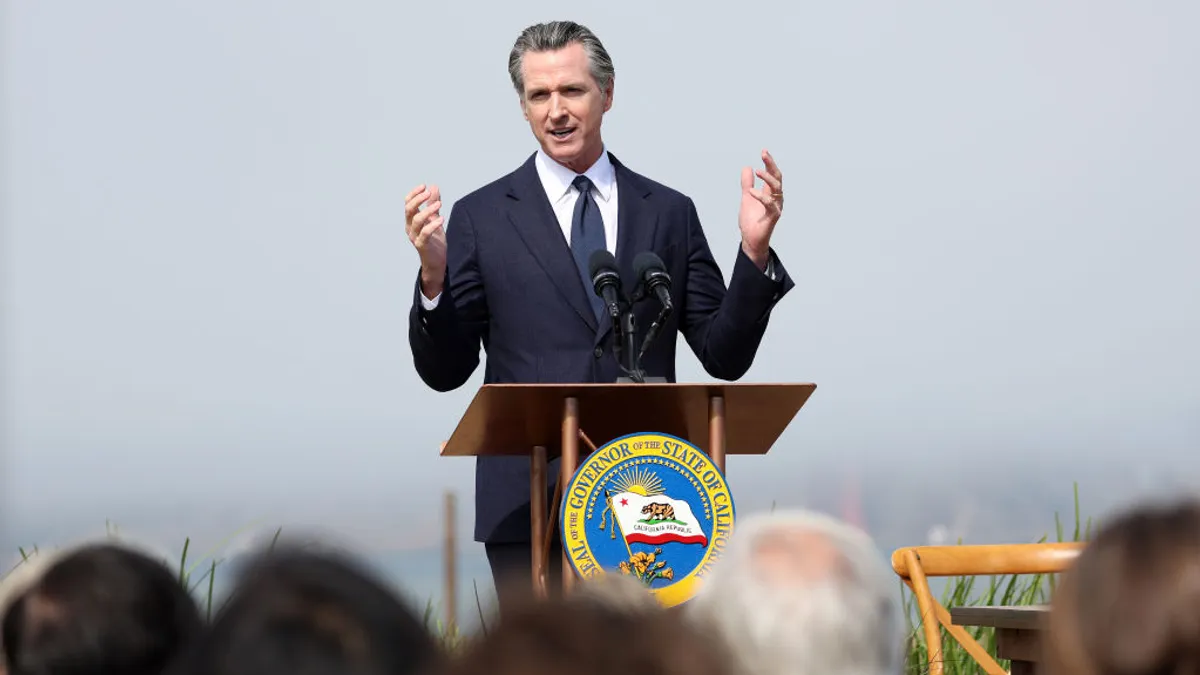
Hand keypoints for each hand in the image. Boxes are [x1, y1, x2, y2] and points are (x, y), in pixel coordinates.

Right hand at [404, 183, 446, 296]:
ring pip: (417, 220)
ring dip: (427, 210)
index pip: (408, 204)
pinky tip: (441, 219)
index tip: (424, 186)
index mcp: (411, 220)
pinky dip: (433, 225)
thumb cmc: (434, 241)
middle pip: (409, 210)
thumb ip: (433, 204)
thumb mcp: (434, 219)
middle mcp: (410, 228)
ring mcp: (415, 237)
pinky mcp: (422, 245)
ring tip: (439, 204)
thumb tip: (433, 187)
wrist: (436, 261)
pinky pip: (425, 233)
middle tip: (428, 192)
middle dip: (418, 199)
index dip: (414, 194)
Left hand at [737, 149, 783, 268]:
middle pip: (777, 178)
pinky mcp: (773, 216)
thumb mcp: (746, 198)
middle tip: (764, 154)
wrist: (750, 239)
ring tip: (756, 171)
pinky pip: (770, 204)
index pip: (772, 175)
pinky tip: (750, 192)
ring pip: (777, 188)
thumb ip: (747, 184)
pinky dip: (760, 197)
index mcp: (770, 193)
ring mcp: (776, 207)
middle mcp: (776, 198)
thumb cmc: (751, 220)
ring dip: (767, 178)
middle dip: (771, 165)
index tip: (764, 151)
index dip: (769, 163)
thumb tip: (747, 167)